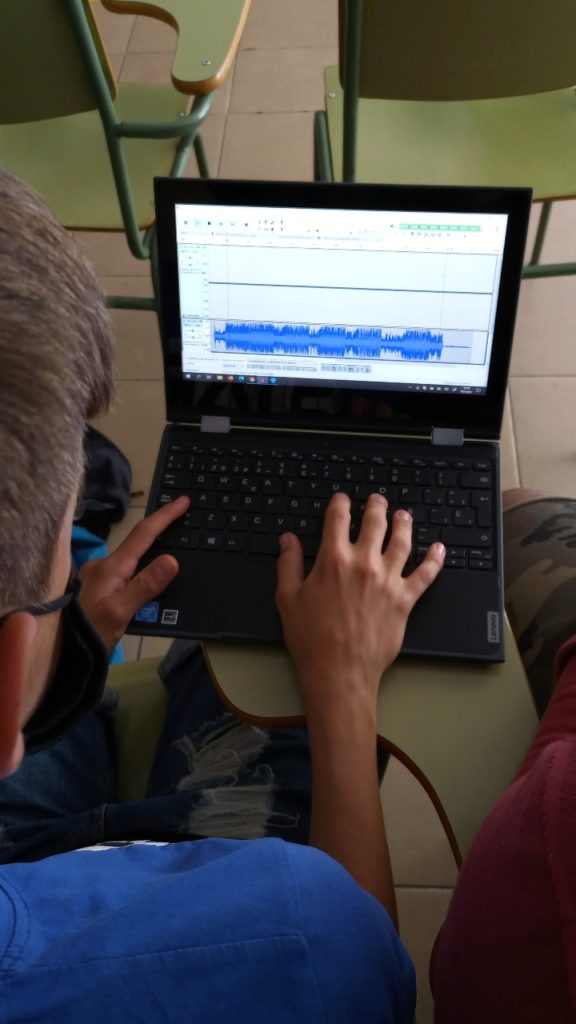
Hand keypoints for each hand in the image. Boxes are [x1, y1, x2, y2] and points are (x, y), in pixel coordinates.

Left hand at [78, 495, 189, 651]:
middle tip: (182, 529)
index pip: (143, 533)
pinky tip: (147, 591)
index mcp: (111, 566)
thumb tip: (171, 559)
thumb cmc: (90, 632)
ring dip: (150, 562)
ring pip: (131, 563)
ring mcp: (98, 577)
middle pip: (138, 544)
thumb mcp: (121, 611)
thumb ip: (146, 585)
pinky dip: (139, 577)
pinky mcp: (96, 590)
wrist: (61, 655)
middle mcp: (103, 566)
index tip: (183, 501)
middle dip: (160, 536)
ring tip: (169, 573)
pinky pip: (124, 576)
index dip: (165, 515)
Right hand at [276, 492, 444, 714]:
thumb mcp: (287, 598)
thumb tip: (287, 540)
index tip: (342, 500)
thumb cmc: (311, 639)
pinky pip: (425, 574)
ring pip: (402, 541)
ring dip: (404, 524)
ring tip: (404, 515)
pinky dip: (434, 559)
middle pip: (375, 523)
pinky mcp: (405, 600)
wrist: (339, 671)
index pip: (338, 519)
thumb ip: (288, 564)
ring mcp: (388, 580)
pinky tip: (438, 549)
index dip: (340, 504)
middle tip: (378, 500)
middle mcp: (364, 564)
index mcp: (333, 560)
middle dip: (376, 507)